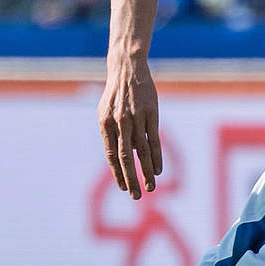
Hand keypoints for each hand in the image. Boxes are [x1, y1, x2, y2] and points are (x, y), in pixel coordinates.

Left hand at [99, 54, 161, 199]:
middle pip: (126, 157)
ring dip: (147, 171)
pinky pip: (154, 140)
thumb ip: (112, 134)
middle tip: (136, 196)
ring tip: (150, 187)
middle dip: (131, 178)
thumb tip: (125, 156)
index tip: (124, 188)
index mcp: (105, 124)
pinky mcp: (151, 114)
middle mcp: (119, 122)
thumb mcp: (105, 112)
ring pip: (142, 151)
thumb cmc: (115, 94)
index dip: (117, 173)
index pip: (111, 155)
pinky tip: (159, 170)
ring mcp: (136, 118)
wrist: (127, 69)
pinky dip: (157, 157)